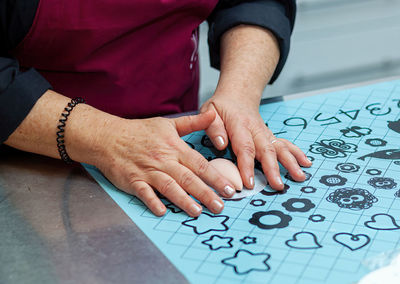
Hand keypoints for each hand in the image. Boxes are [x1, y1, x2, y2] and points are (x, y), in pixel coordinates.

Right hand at [96, 110, 236, 216]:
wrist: (110, 137)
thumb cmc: (140, 131)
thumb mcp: (168, 124)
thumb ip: (193, 122)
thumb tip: (213, 114)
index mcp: (174, 148)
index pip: (199, 164)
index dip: (215, 177)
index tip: (230, 188)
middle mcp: (163, 161)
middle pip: (188, 179)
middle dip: (205, 193)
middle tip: (220, 206)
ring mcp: (148, 171)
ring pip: (169, 187)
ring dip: (184, 200)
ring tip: (198, 212)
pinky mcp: (133, 181)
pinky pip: (144, 192)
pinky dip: (152, 201)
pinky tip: (162, 211)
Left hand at [200, 95, 311, 189]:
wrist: (236, 96)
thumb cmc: (220, 107)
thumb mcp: (209, 111)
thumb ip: (213, 127)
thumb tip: (220, 144)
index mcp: (239, 124)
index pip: (244, 147)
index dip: (247, 165)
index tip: (249, 182)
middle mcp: (255, 129)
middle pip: (266, 149)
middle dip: (273, 168)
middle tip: (278, 185)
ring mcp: (265, 132)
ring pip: (279, 147)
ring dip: (290, 162)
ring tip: (300, 176)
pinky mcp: (270, 135)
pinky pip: (284, 143)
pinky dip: (296, 153)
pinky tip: (306, 163)